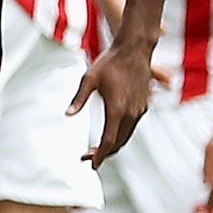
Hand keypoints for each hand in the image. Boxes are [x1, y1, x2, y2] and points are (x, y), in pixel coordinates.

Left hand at [70, 38, 154, 165]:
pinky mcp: (144, 105)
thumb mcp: (89, 79)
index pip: (109, 141)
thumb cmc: (110, 62)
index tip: (91, 164)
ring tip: (96, 148)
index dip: (100, 155)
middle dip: (103, 153)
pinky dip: (121, 135)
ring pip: (126, 136)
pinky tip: (110, 132)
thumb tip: (67, 115)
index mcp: (118, 110)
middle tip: (86, 157)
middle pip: (118, 143)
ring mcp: (140, 110)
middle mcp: (131, 113)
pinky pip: (132, 126)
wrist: (135, 49)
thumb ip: (79, 99)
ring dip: (112, 145)